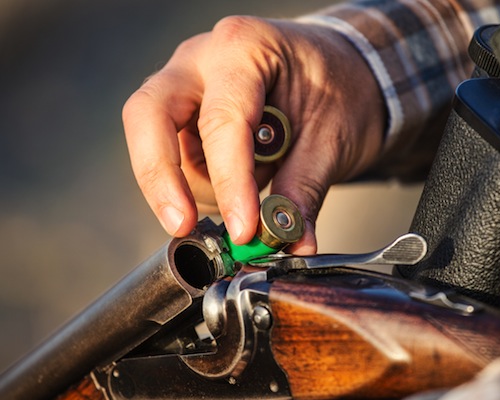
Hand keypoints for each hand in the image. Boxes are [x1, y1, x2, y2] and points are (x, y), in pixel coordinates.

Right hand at [123, 16, 385, 253]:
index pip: (223, 121)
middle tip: (184, 226)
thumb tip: (292, 243)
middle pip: (150, 116)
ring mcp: (186, 84)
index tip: (243, 230)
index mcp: (245, 48)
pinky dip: (197, 185)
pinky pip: (174, 155)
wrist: (342, 72)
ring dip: (194, 186)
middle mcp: (202, 58)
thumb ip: (303, 190)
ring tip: (248, 197)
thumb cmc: (339, 90)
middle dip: (163, 179)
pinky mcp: (184, 112)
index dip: (229, 182)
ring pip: (157, 142)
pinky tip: (235, 188)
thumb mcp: (332, 139)